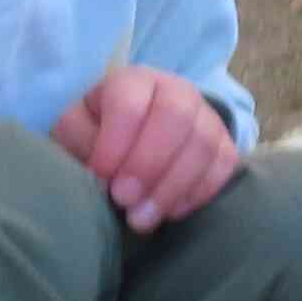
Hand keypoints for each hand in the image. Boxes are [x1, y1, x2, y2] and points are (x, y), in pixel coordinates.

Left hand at [52, 66, 239, 232]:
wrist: (136, 139)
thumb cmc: (99, 133)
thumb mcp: (76, 129)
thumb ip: (82, 142)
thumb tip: (103, 175)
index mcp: (134, 82)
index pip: (130, 104)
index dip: (115, 143)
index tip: (99, 177)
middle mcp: (176, 91)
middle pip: (176, 116)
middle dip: (148, 164)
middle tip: (123, 200)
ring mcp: (207, 117)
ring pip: (203, 144)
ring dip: (171, 187)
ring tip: (141, 218)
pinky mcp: (225, 145)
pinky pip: (223, 166)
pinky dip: (197, 193)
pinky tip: (170, 212)